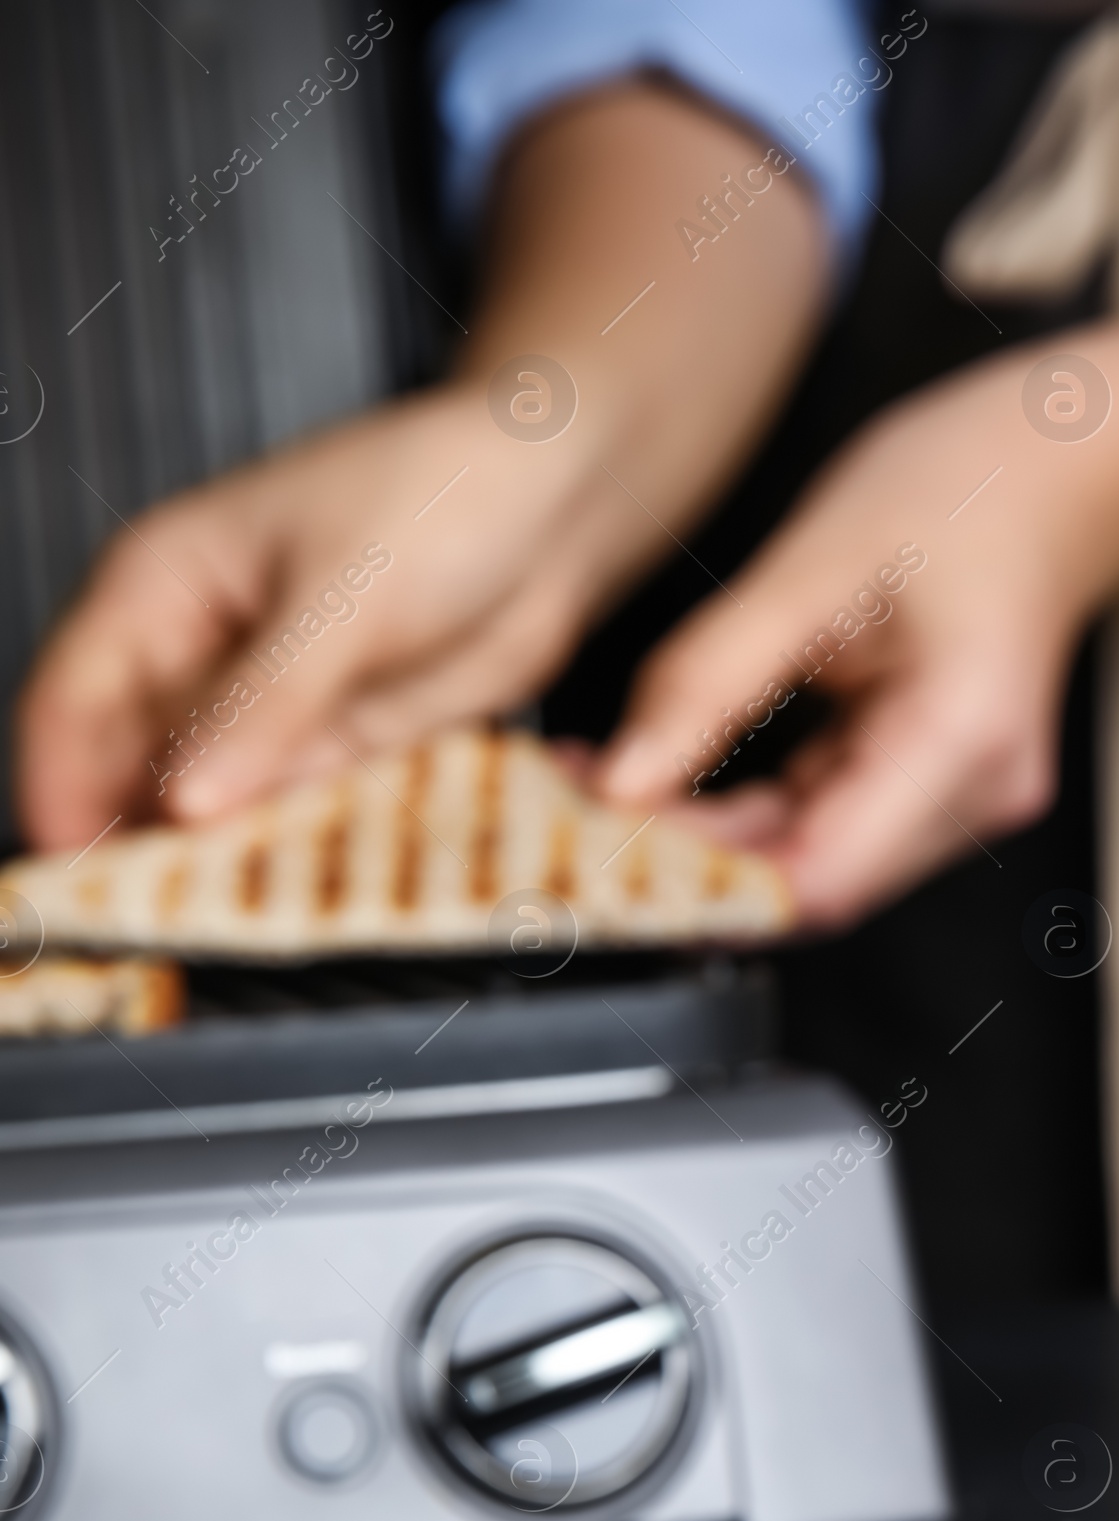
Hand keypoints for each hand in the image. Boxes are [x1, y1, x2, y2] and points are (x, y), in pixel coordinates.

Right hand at [15, 81, 825, 852]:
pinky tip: (284, 900)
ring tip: (207, 927)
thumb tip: (183, 799)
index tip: (71, 872)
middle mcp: (201, 653)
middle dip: (125, 845)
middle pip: (125, 768)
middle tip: (138, 923)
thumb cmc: (442, 494)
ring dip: (204, 864)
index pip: (69, 700)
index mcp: (163, 585)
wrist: (558, 502)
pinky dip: (282, 857)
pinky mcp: (337, 746)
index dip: (58, 788)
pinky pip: (287, 817)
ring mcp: (267, 707)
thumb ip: (264, 704)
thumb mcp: (343, 598)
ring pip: (204, 806)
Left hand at [594, 346, 1118, 929]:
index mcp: (959, 743)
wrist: (1061, 469)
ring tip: (599, 788)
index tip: (605, 849)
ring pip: (802, 863)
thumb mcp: (811, 567)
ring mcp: (954, 804)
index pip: (816, 878)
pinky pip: (816, 825)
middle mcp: (970, 798)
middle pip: (804, 882)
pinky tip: (665, 777)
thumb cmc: (966, 487)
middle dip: (684, 862)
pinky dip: (736, 813)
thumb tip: (620, 783)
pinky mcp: (925, 791)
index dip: (703, 884)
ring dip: (701, 841)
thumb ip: (707, 681)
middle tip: (571, 813)